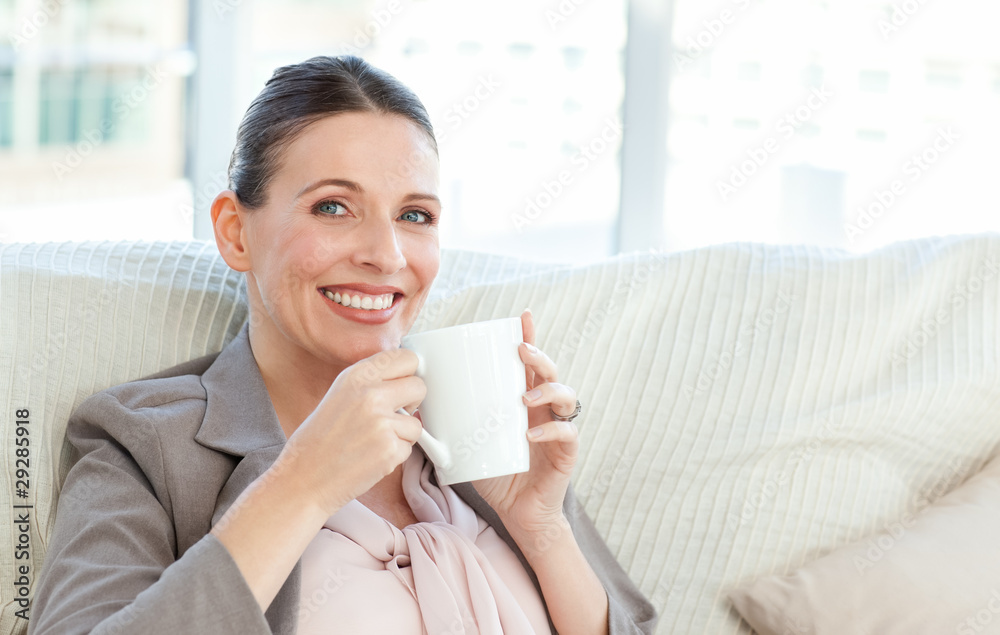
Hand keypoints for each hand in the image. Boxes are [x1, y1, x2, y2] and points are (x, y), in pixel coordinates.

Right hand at [278, 348, 425, 514]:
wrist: (303, 478)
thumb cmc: (319, 440)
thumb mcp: (340, 394)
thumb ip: (372, 382)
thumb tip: (408, 377)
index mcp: (356, 375)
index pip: (407, 358)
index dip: (408, 374)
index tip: (402, 386)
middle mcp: (370, 394)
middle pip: (419, 386)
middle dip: (411, 403)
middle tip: (391, 416)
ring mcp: (381, 422)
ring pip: (416, 423)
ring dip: (401, 435)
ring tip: (373, 442)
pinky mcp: (389, 449)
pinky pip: (409, 448)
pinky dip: (394, 455)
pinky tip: (370, 457)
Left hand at [472, 308, 579, 541]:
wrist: (520, 515)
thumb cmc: (495, 474)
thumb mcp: (470, 446)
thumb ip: (450, 427)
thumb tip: (417, 411)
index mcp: (523, 401)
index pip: (529, 364)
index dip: (529, 337)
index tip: (522, 317)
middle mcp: (544, 409)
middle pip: (550, 371)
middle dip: (539, 356)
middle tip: (520, 352)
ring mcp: (558, 428)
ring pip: (566, 396)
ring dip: (547, 391)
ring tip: (525, 398)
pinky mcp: (566, 453)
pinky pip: (567, 433)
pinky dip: (551, 431)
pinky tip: (532, 436)